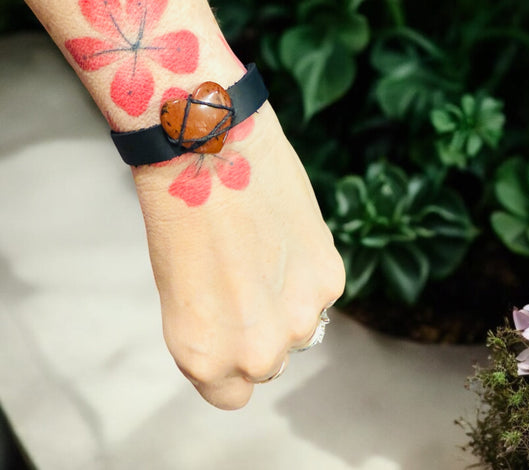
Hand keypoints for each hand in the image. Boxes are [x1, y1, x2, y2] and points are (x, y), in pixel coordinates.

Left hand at [132, 102, 344, 408]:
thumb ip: (219, 328)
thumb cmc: (181, 212)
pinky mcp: (330, 279)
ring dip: (289, 301)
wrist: (210, 150)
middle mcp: (255, 350)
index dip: (230, 362)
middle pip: (270, 363)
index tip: (230, 333)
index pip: (232, 394)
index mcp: (204, 355)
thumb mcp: (182, 290)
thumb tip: (259, 335)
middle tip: (246, 281)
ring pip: (302, 327)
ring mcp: (299, 317)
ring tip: (264, 251)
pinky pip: (322, 292)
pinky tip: (284, 235)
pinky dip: (308, 271)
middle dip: (260, 331)